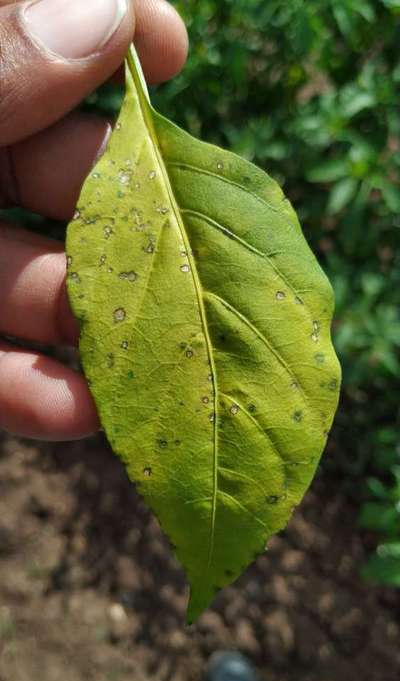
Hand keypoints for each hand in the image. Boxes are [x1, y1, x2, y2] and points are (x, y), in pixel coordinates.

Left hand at [0, 0, 187, 440]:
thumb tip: (108, 13)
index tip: (168, 51)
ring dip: (103, 329)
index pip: (36, 53)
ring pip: (36, 291)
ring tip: (162, 356)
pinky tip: (76, 413)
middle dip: (135, 218)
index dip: (106, 46)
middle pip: (59, 188)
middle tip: (190, 243)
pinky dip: (29, 395)